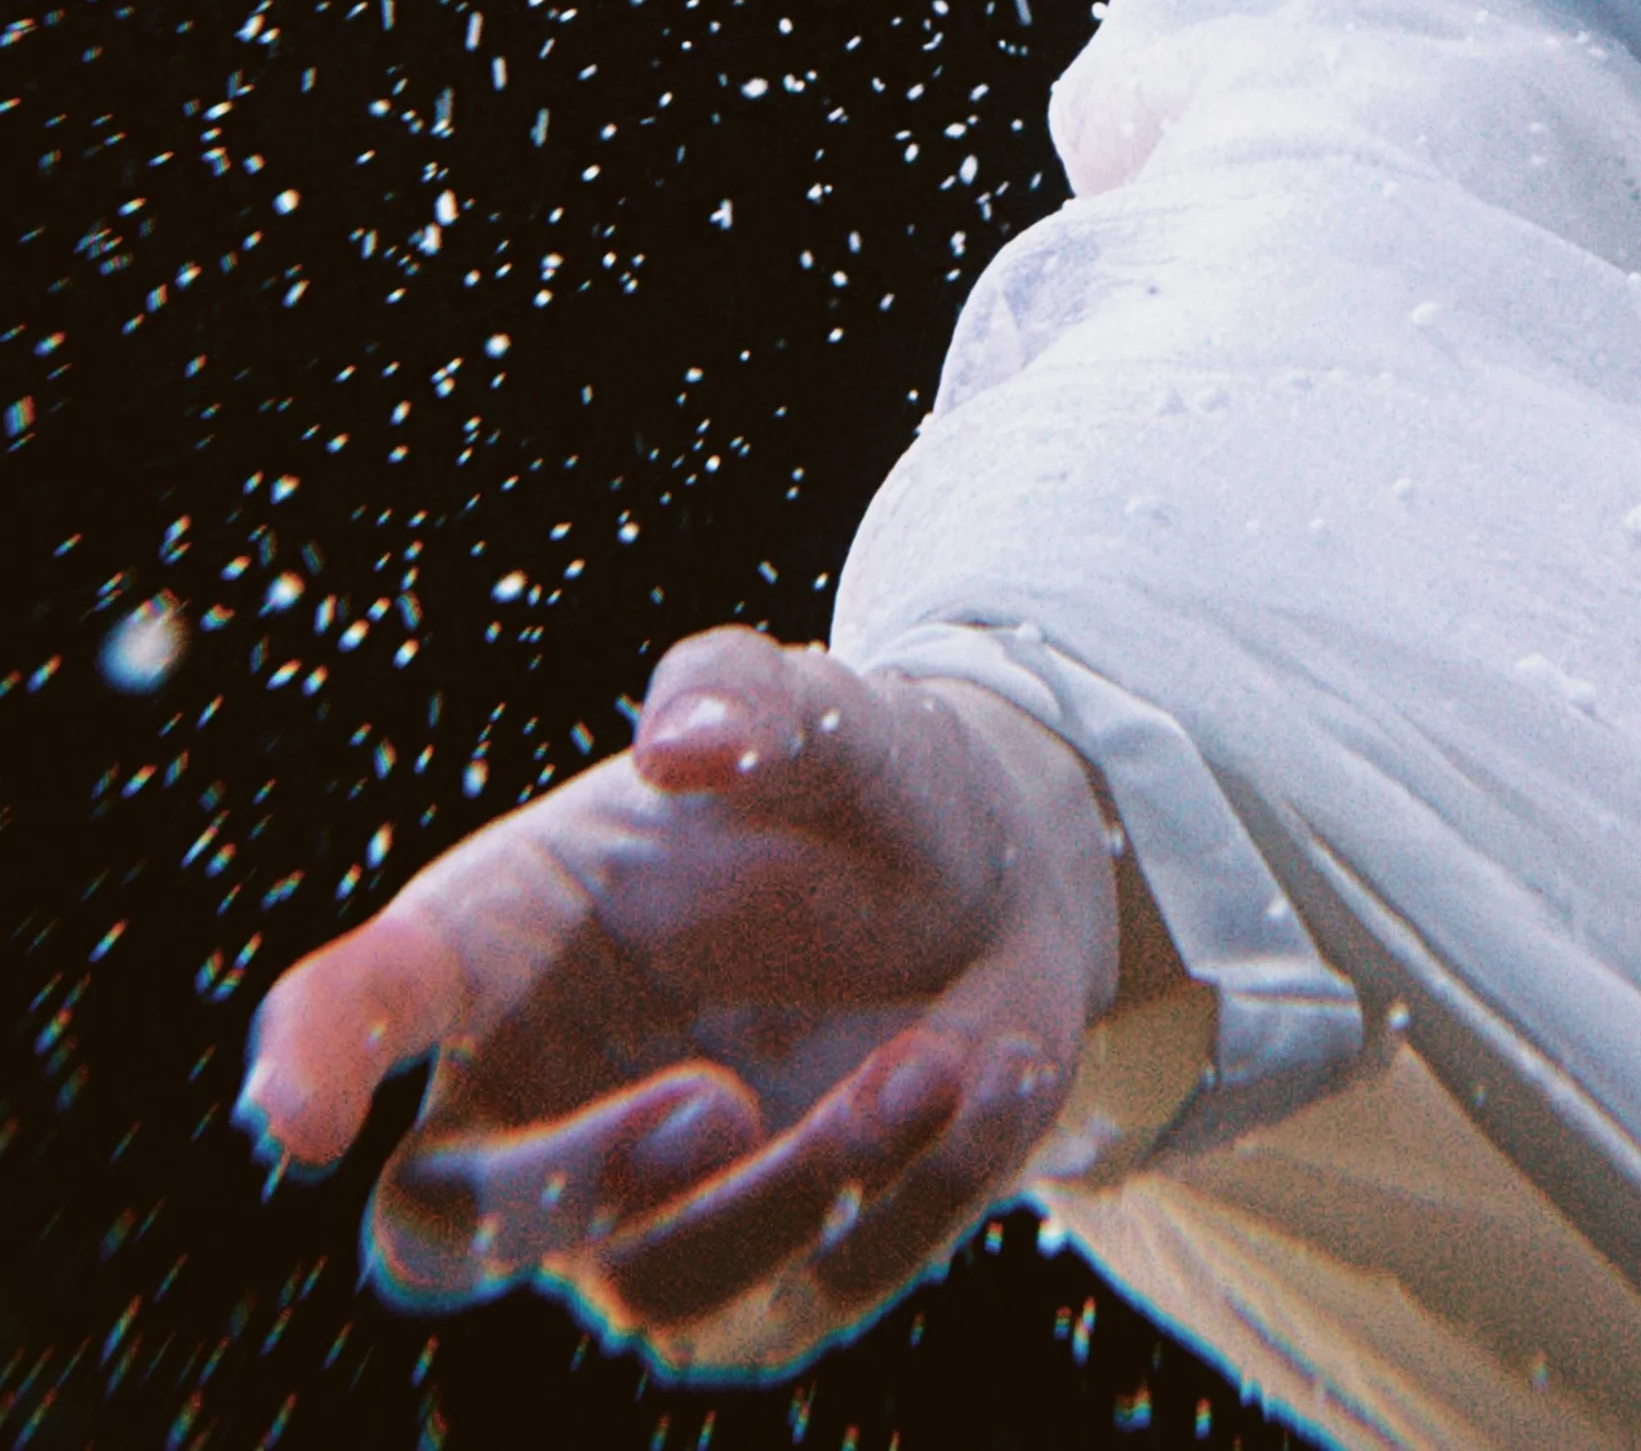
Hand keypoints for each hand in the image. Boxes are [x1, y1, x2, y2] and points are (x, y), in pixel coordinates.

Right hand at [239, 629, 1121, 1378]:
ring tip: (926, 1062)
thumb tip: (682, 737)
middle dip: (564, 1188)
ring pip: (655, 1286)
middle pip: (447, 1226)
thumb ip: (741, 693)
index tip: (299, 1109)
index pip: (362, 1005)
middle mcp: (530, 1102)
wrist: (992, 882)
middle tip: (711, 1104)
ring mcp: (633, 1219)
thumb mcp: (816, 711)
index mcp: (492, 941)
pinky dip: (905, 1198)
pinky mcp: (759, 1289)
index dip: (314, 1054)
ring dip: (800, 1181)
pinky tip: (976, 1074)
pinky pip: (807, 1298)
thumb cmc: (845, 789)